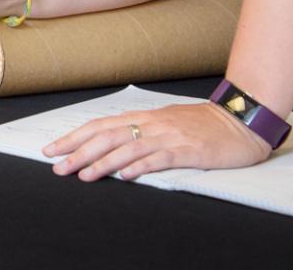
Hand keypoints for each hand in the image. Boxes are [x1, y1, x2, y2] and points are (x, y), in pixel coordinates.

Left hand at [42, 102, 271, 181]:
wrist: (240, 121)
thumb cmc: (203, 125)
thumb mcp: (166, 123)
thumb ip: (141, 131)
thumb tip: (110, 144)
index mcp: (145, 117)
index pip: (100, 125)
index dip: (74, 137)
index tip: (52, 149)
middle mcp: (152, 124)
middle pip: (107, 135)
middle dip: (78, 151)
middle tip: (57, 165)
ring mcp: (169, 137)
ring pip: (127, 148)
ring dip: (102, 162)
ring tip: (82, 175)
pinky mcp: (187, 151)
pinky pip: (159, 158)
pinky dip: (139, 166)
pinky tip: (125, 175)